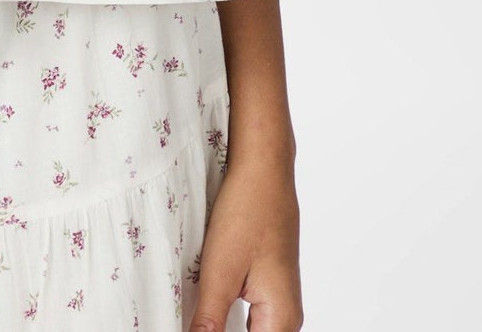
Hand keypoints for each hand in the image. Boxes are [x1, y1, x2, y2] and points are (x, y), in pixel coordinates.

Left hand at [188, 155, 302, 331]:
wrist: (263, 167)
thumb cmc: (248, 210)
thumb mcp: (220, 271)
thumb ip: (209, 320)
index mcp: (281, 320)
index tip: (197, 328)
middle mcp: (285, 315)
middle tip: (195, 320)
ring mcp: (277, 298)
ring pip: (249, 331)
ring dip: (222, 327)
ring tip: (198, 317)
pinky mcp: (266, 283)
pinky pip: (248, 317)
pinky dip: (226, 318)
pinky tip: (205, 312)